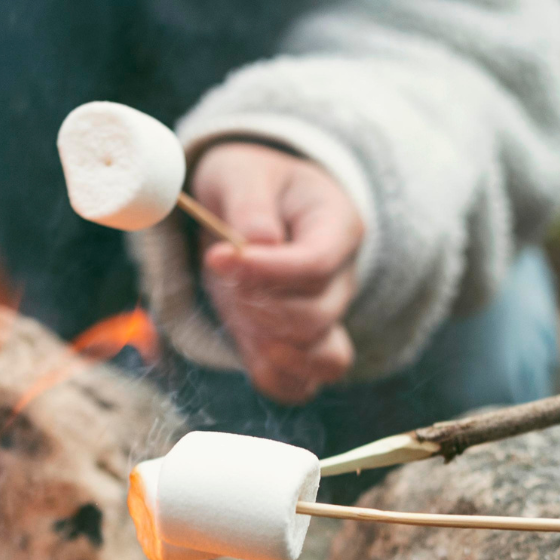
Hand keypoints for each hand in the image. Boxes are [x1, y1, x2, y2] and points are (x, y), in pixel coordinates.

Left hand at [193, 141, 363, 404]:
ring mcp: (326, 317)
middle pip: (317, 317)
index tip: (218, 258)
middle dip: (259, 306)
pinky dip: (271, 377)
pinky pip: (301, 385)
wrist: (250, 204)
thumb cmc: (249, 184)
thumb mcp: (241, 174)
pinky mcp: (300, 346)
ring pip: (323, 360)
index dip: (267, 271)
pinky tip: (244, 343)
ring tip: (237, 311)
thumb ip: (250, 204)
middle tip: (222, 276)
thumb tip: (257, 245)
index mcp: (337, 226)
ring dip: (268, 346)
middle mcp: (342, 278)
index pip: (317, 264)